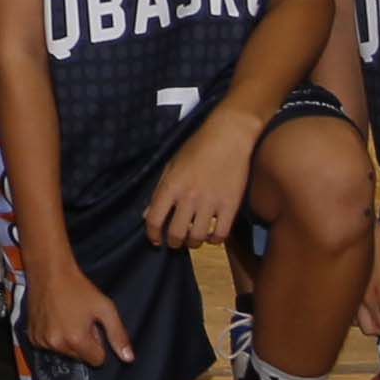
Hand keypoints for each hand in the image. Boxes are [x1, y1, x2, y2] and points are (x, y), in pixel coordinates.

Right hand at [18, 255, 126, 371]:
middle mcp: (57, 344)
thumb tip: (128, 358)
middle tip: (79, 320)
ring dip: (67, 340)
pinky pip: (49, 346)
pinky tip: (54, 319)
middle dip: (82, 342)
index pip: (97, 360)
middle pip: (80, 357)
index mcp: (76, 339)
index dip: (98, 343)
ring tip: (66, 317)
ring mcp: (42, 341)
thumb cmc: (77, 287)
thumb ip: (118, 335)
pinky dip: (53, 336)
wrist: (50, 272)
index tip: (93, 327)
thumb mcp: (105, 308)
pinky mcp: (32, 336)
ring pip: (64, 352)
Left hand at [143, 108, 261, 254]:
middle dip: (173, 242)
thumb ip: (159, 191)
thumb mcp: (171, 165)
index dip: (152, 235)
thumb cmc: (197, 147)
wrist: (229, 136)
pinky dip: (214, 239)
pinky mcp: (231, 205)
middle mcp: (189, 197)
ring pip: (198, 237)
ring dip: (194, 243)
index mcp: (171, 185)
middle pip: (177, 234)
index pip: (154, 220)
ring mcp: (211, 202)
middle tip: (176, 242)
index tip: (155, 240)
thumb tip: (148, 215)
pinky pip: (221, 234)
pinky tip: (212, 234)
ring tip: (194, 238)